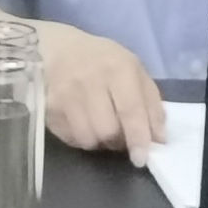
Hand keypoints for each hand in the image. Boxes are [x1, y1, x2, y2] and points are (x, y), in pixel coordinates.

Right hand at [34, 20, 163, 156]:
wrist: (56, 49)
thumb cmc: (102, 61)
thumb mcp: (133, 70)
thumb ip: (151, 103)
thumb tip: (159, 139)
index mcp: (117, 68)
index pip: (130, 110)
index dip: (138, 138)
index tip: (141, 158)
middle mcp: (89, 80)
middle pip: (108, 130)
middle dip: (118, 142)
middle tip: (120, 137)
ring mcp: (65, 94)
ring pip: (88, 139)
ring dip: (99, 142)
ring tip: (101, 129)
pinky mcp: (49, 108)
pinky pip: (71, 139)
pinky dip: (81, 139)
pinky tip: (83, 124)